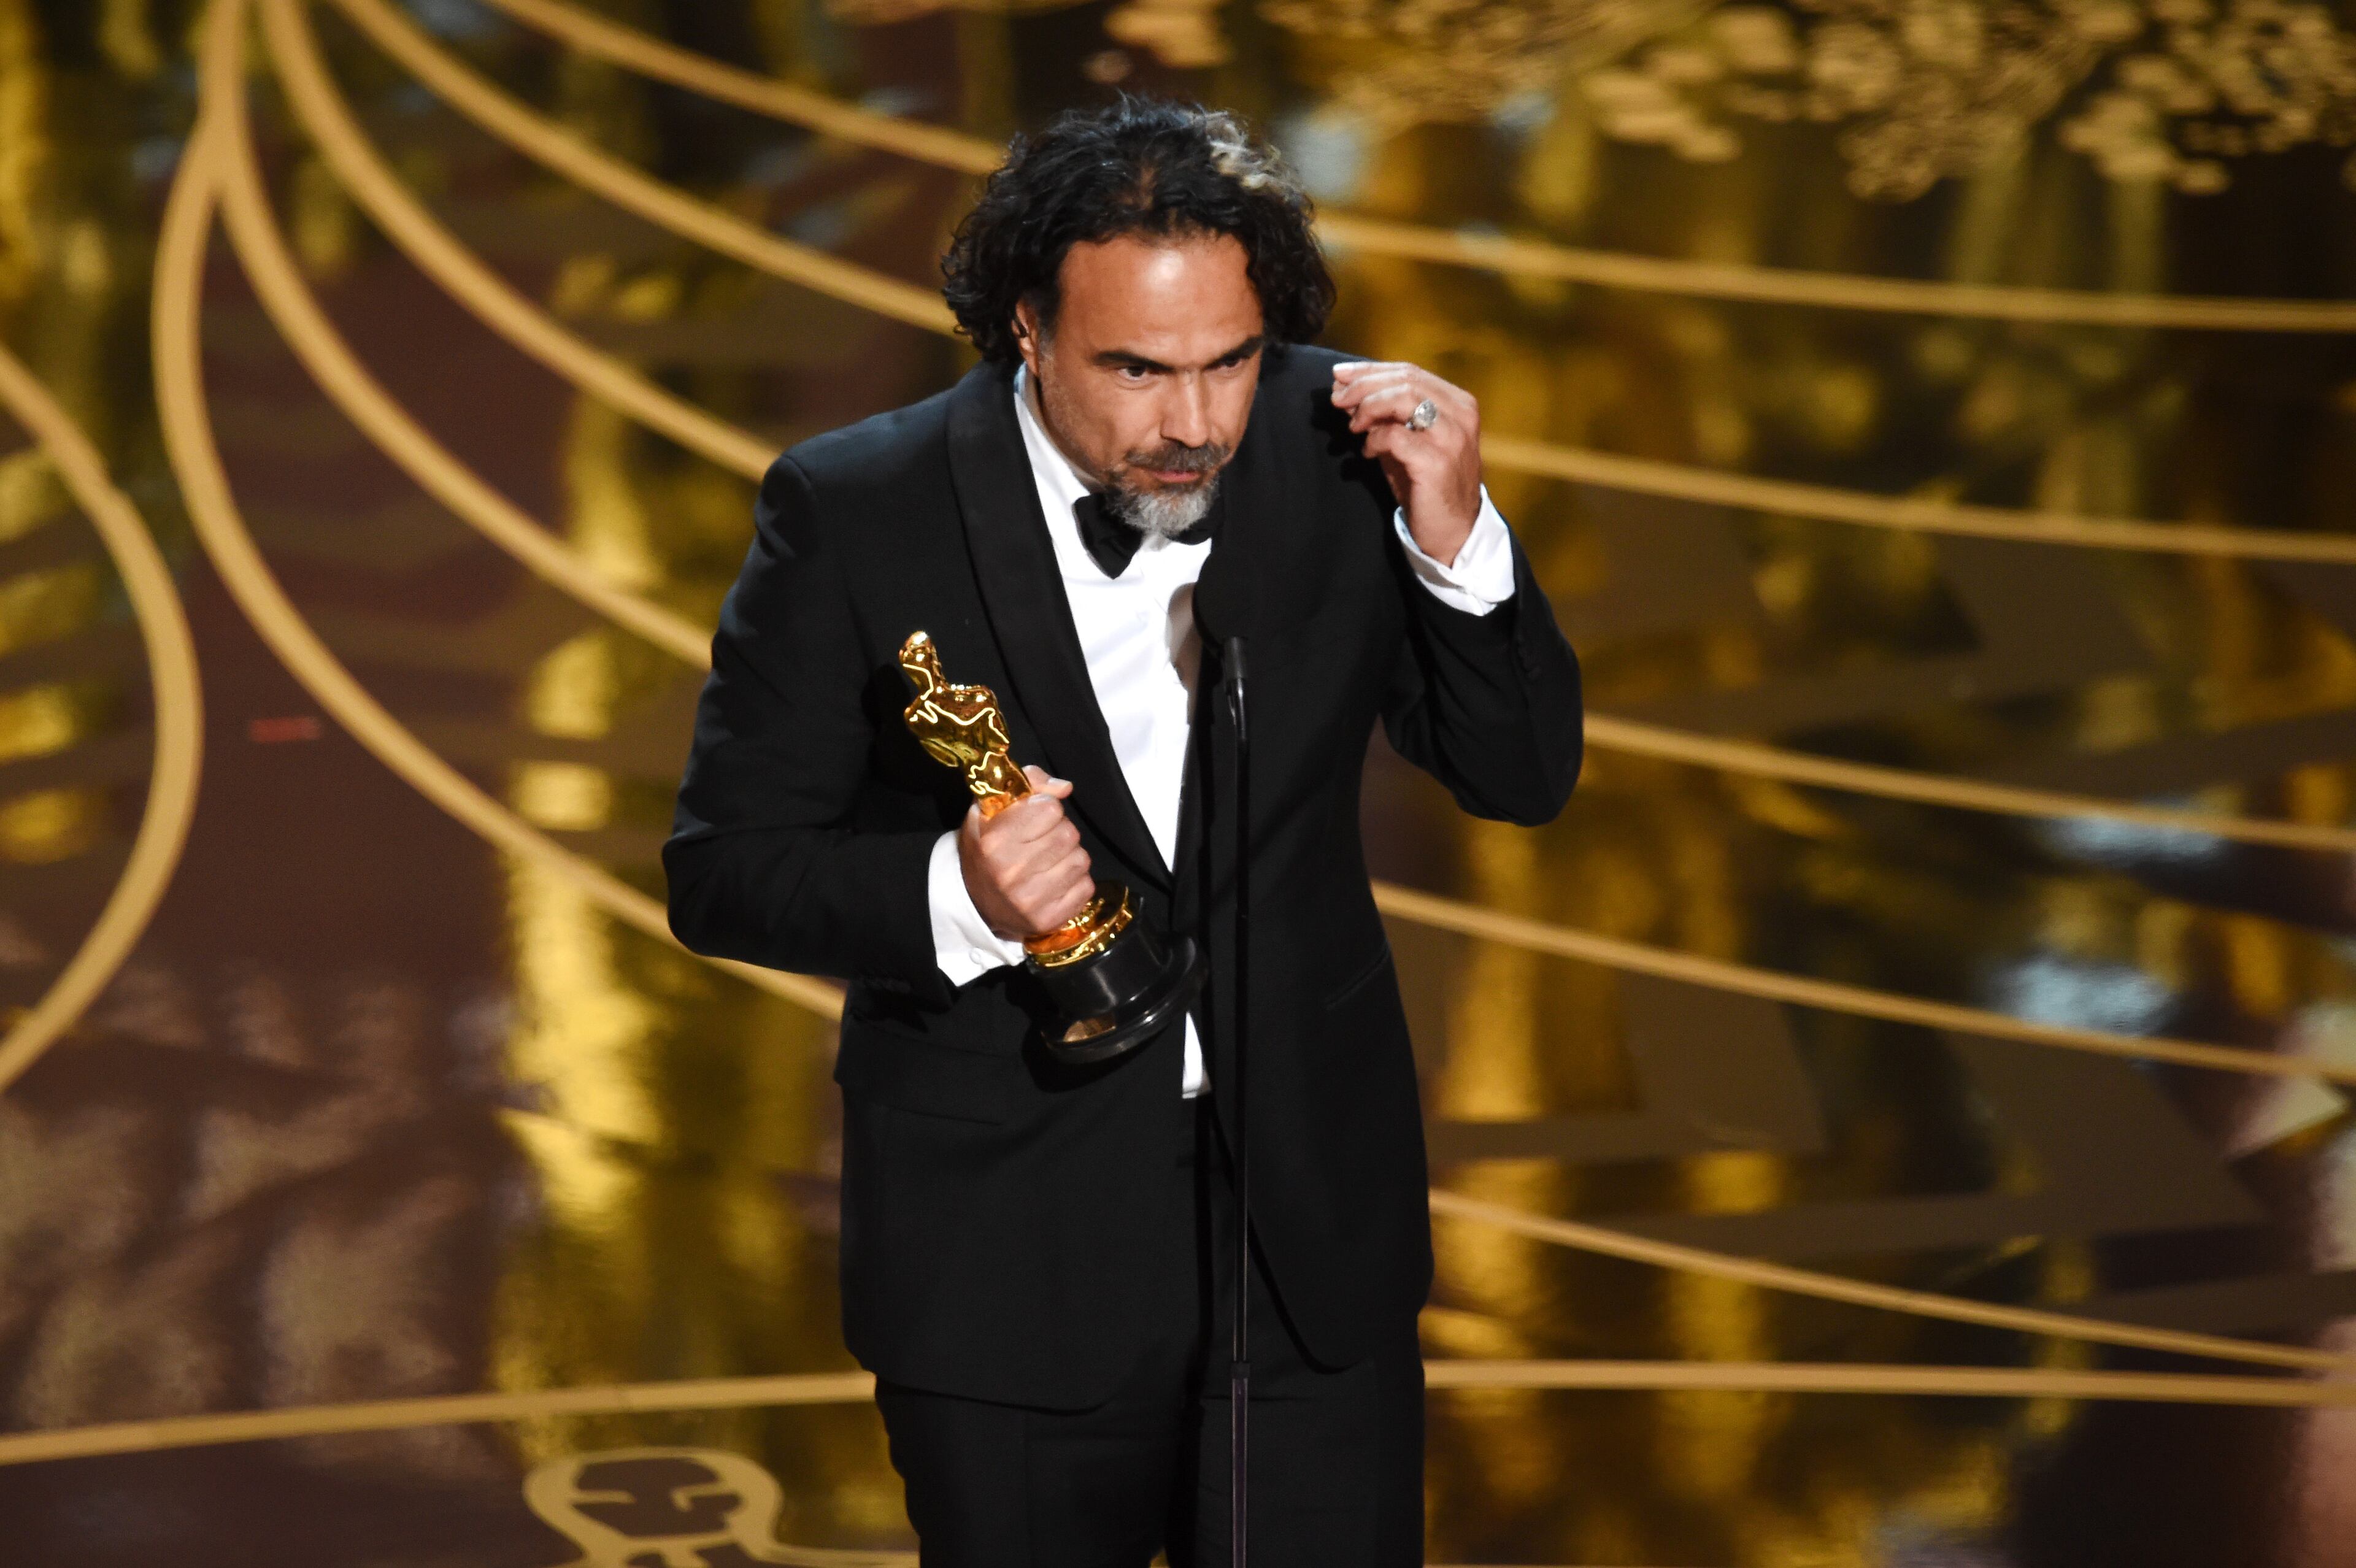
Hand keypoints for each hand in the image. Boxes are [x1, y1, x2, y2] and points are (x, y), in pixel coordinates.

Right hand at [959, 765, 1095, 940]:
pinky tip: (1055, 881)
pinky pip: (1086, 886)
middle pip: (1068, 833)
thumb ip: (1027, 784)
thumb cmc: (986, 849)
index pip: (1049, 808)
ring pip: (1081, 859)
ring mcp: (1030, 900)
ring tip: (1048, 861)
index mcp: (994, 841)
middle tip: (1042, 841)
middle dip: (1060, 831)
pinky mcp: (1048, 919)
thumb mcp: (990, 809)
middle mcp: (1011, 872)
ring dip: (1070, 856)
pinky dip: (1076, 881)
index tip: (1033, 818)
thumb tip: (1064, 788)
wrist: (974, 903)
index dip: (1045, 808)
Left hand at [1330, 360, 1481, 565]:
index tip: (1339, 376)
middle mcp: (1460, 414)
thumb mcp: (1407, 441)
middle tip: (1336, 398)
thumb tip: (1347, 392)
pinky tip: (1367, 451)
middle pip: (1405, 379)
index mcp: (1458, 403)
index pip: (1410, 371)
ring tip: (1352, 424)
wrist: (1452, 531)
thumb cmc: (1426, 484)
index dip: (1370, 370)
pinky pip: (1395, 435)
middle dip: (1363, 385)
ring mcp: (1451, 437)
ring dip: (1368, 406)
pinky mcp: (1437, 462)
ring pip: (1402, 398)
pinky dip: (1375, 439)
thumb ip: (1384, 415)